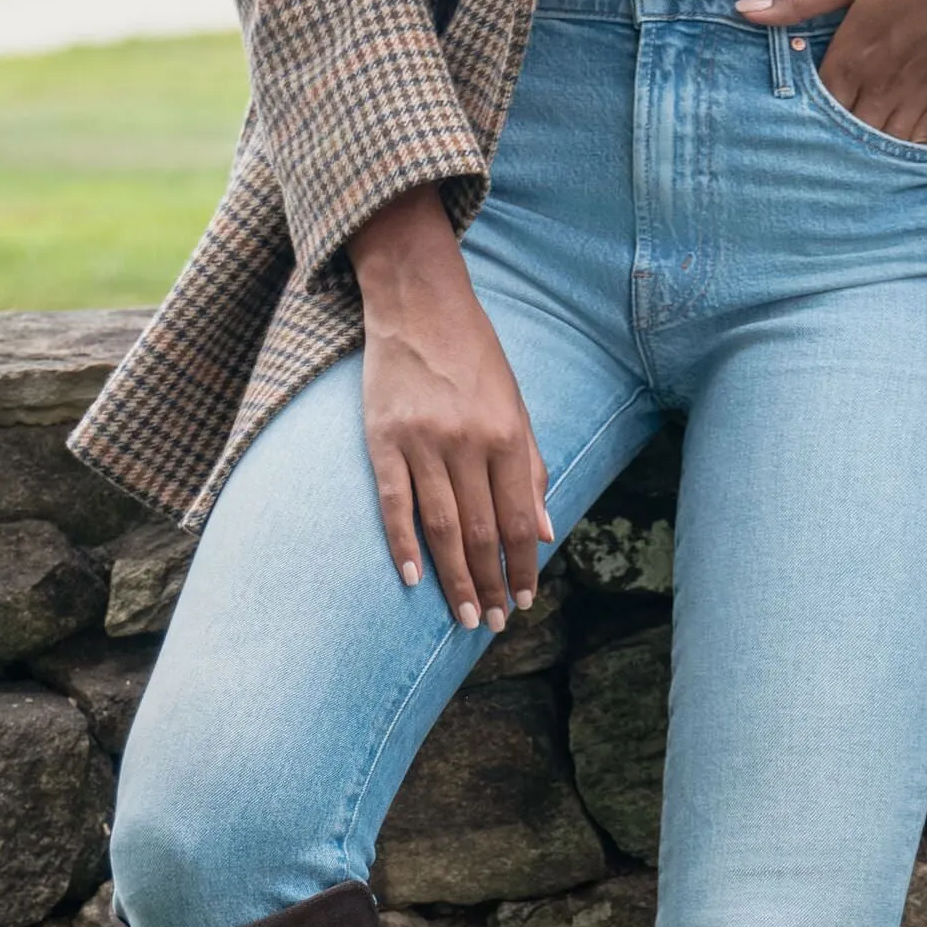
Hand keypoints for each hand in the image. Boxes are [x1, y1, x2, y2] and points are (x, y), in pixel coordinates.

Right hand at [348, 189, 550, 630]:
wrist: (419, 302)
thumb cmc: (474, 356)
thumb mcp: (516, 406)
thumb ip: (531, 469)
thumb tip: (543, 532)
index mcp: (509, 435)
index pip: (518, 519)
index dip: (522, 566)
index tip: (525, 600)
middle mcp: (469, 443)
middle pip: (482, 532)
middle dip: (491, 584)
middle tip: (494, 624)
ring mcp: (423, 442)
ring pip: (443, 528)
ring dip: (455, 579)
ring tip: (466, 615)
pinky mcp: (383, 439)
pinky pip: (394, 503)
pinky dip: (402, 545)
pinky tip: (413, 579)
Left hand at [737, 0, 926, 141]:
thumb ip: (803, 1)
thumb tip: (746, 11)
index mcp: (855, 52)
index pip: (817, 104)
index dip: (802, 120)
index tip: (787, 128)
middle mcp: (883, 82)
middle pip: (847, 131)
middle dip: (830, 144)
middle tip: (811, 159)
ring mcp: (917, 93)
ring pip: (881, 142)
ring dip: (864, 155)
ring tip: (846, 168)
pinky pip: (919, 139)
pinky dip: (902, 152)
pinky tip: (891, 158)